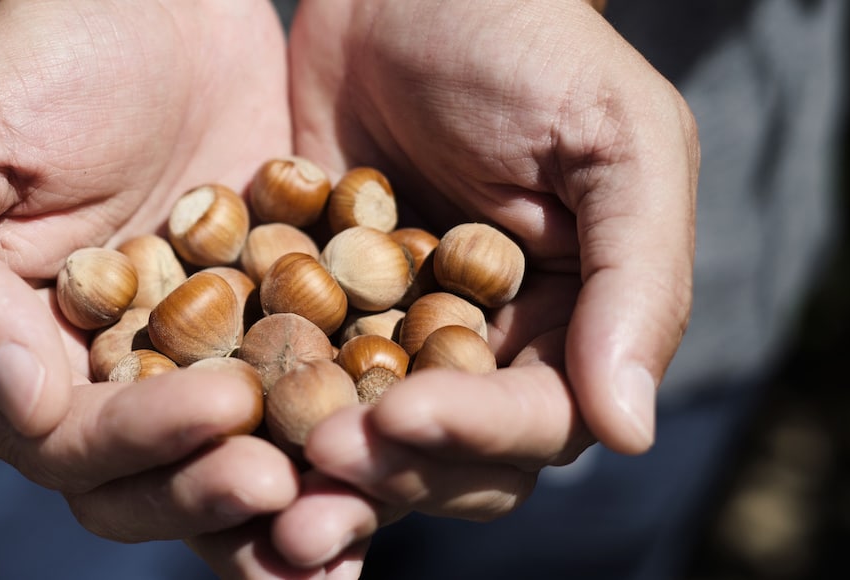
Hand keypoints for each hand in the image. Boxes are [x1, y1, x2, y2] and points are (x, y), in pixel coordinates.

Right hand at [0, 0, 298, 546]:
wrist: (148, 1)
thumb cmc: (31, 62)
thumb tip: (21, 405)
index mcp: (11, 359)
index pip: (68, 444)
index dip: (139, 445)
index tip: (221, 411)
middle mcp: (97, 378)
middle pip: (147, 482)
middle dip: (211, 491)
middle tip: (283, 479)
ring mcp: (187, 358)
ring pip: (228, 460)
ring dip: (283, 499)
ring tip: (348, 505)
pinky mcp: (265, 325)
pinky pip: (302, 394)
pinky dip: (340, 429)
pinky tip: (393, 440)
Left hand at [262, 0, 698, 569]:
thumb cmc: (525, 43)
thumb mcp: (616, 141)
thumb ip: (641, 281)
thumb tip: (630, 434)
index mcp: (569, 326)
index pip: (536, 421)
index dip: (475, 437)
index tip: (403, 421)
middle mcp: (483, 349)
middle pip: (443, 459)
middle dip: (383, 479)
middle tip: (309, 494)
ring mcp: (391, 334)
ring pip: (359, 439)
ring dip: (313, 474)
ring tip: (257, 499)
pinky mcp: (312, 309)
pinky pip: (285, 375)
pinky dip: (255, 411)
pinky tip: (208, 430)